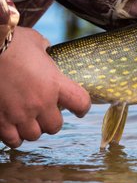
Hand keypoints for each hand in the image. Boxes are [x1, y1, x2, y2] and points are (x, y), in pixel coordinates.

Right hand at [0, 27, 90, 147]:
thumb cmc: (10, 42)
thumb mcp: (35, 42)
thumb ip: (44, 50)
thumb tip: (44, 49)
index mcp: (55, 83)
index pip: (81, 103)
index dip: (82, 107)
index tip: (79, 109)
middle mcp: (40, 102)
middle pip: (55, 126)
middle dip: (52, 120)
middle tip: (46, 113)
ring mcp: (19, 113)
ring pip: (34, 135)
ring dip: (33, 129)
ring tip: (29, 120)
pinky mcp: (0, 120)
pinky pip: (13, 140)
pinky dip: (14, 136)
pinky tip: (13, 127)